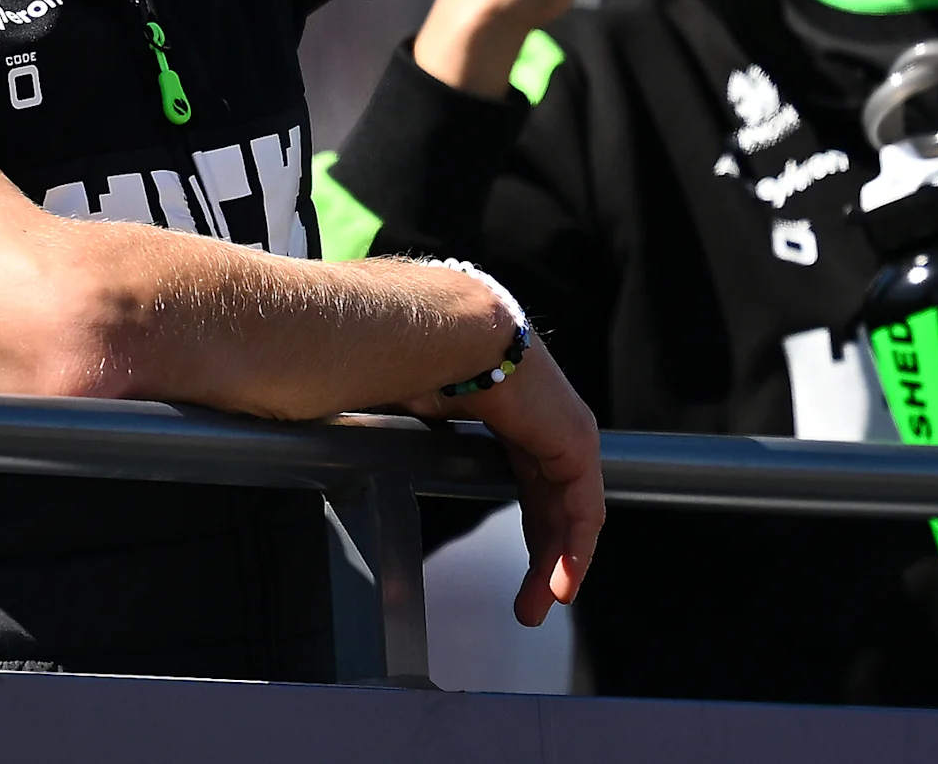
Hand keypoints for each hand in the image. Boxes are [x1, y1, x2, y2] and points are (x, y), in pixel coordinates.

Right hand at [410, 341, 603, 625]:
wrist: (439, 328)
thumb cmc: (412, 354)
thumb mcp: (412, 402)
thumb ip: (411, 428)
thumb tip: (354, 429)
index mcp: (508, 408)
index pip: (526, 479)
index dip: (527, 528)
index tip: (518, 571)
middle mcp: (542, 419)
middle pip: (549, 503)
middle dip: (541, 557)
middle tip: (526, 607)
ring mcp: (565, 429)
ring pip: (570, 513)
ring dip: (558, 566)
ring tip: (538, 610)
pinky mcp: (576, 441)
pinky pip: (583, 510)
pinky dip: (575, 552)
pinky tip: (559, 588)